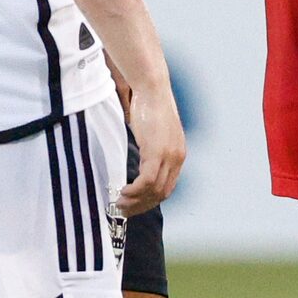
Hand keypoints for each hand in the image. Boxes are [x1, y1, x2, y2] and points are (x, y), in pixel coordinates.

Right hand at [116, 81, 185, 215]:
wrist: (152, 88)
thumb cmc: (148, 106)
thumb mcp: (153, 133)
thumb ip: (151, 149)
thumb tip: (138, 163)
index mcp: (178, 155)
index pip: (167, 188)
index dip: (150, 201)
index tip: (134, 205)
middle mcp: (177, 158)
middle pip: (161, 194)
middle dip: (141, 206)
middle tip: (123, 209)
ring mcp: (168, 156)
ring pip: (153, 190)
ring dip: (135, 200)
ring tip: (119, 202)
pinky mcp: (156, 151)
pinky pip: (146, 180)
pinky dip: (134, 190)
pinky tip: (122, 191)